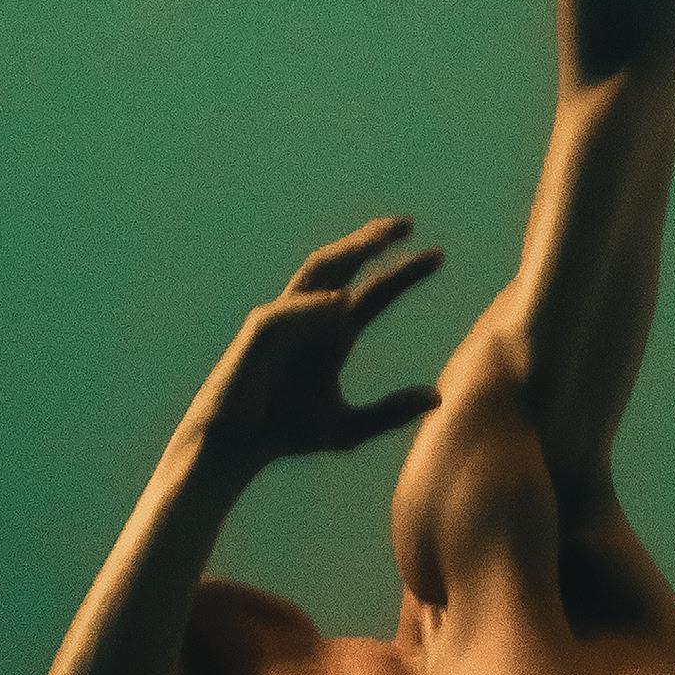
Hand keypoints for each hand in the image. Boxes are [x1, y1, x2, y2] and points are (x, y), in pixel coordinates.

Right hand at [187, 216, 445, 472]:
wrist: (236, 451)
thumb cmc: (287, 433)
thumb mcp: (349, 429)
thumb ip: (391, 412)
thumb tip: (439, 397)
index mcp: (335, 334)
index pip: (375, 292)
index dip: (404, 273)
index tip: (438, 255)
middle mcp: (311, 319)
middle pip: (344, 267)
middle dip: (371, 241)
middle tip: (406, 224)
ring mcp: (283, 322)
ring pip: (314, 275)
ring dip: (344, 254)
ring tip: (377, 243)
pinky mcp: (256, 338)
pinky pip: (286, 313)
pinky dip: (313, 308)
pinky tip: (342, 304)